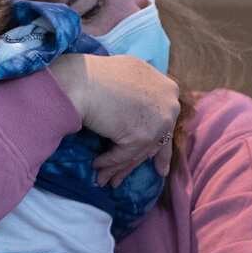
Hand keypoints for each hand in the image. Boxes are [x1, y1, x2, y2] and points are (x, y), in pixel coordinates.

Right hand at [47, 53, 178, 185]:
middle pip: (156, 139)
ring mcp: (158, 123)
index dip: (161, 138)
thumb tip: (139, 106)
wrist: (82, 80)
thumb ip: (141, 90)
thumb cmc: (98, 74)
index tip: (158, 155)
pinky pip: (123, 156)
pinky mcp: (141, 137)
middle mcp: (169, 106)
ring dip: (118, 167)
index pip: (166, 120)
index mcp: (168, 89)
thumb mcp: (130, 74)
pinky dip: (108, 163)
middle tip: (152, 174)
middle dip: (146, 159)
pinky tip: (97, 167)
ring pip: (138, 151)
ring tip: (105, 178)